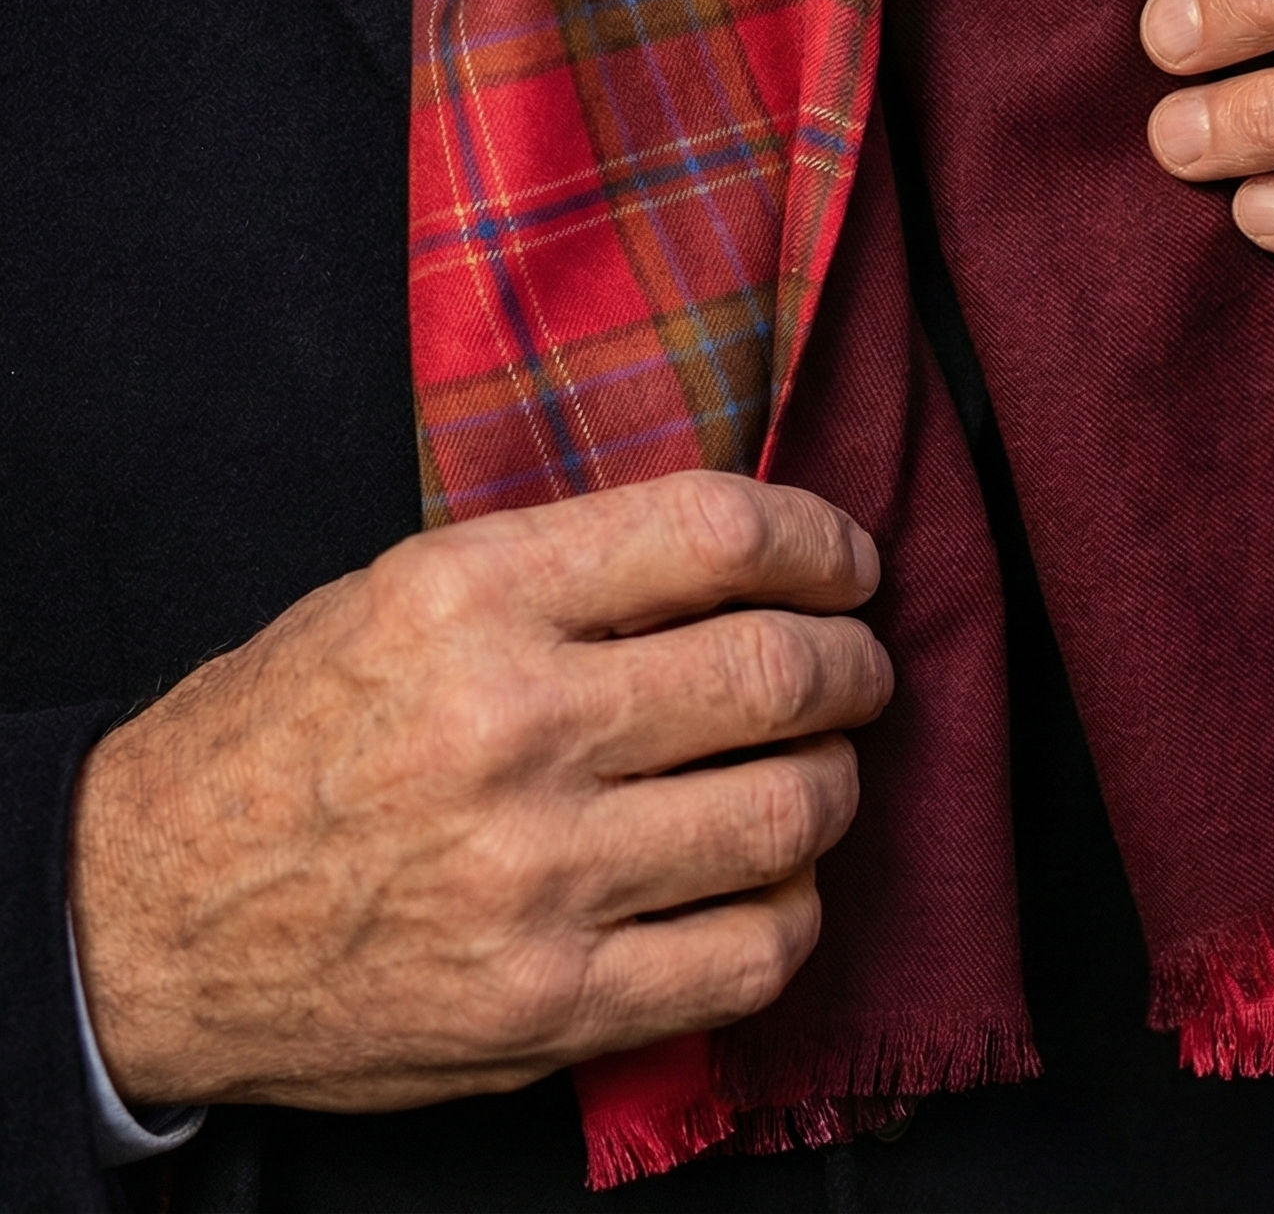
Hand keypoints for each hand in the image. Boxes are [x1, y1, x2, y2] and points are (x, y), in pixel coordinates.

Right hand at [69, 472, 891, 1109]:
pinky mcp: (547, 1004)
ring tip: (813, 767)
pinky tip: (764, 878)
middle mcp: (512, 725)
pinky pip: (750, 954)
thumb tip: (749, 554)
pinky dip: (792, 908)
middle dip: (853, 663)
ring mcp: (536, 876)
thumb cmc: (292, 732)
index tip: (846, 561)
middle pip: (777, 672)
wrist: (152, 914)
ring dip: (833, 781)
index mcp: (473, 596)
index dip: (819, 541)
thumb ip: (571, 568)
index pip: (718, 534)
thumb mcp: (405, 591)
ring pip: (789, 813)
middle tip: (855, 665)